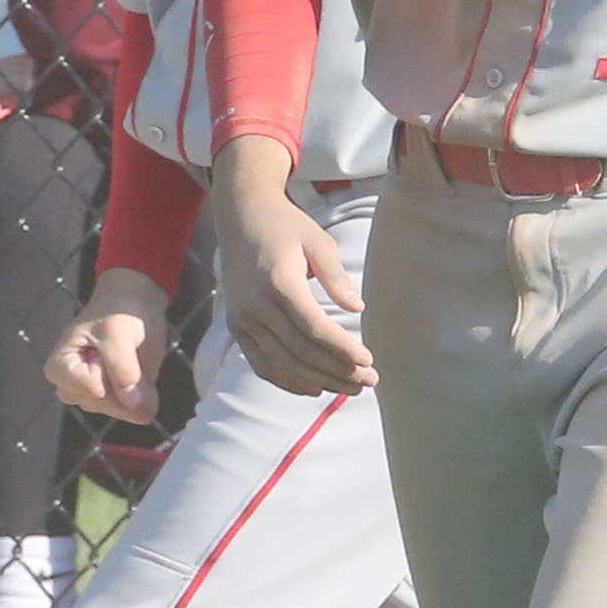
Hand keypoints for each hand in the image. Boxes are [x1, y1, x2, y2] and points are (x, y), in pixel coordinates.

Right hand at [46, 269, 171, 423]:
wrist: (134, 304)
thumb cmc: (117, 311)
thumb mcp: (119, 332)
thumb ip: (123, 367)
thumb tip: (133, 404)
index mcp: (60, 369)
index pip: (93, 390)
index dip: (111, 368)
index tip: (106, 343)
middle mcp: (72, 389)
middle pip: (106, 404)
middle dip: (125, 380)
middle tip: (123, 349)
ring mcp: (95, 398)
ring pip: (123, 410)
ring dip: (136, 386)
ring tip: (129, 357)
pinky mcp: (116, 402)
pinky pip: (137, 411)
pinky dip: (147, 393)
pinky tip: (141, 372)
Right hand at [211, 137, 375, 395]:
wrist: (241, 218)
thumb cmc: (286, 228)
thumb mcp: (318, 240)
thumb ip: (336, 276)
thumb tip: (357, 308)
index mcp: (279, 282)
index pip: (314, 329)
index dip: (342, 349)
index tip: (368, 360)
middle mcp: (256, 306)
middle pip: (301, 352)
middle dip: (338, 372)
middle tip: (369, 380)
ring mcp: (243, 320)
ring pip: (283, 364)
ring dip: (320, 382)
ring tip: (351, 388)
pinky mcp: (237, 328)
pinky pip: (262, 364)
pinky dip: (289, 381)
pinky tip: (315, 388)